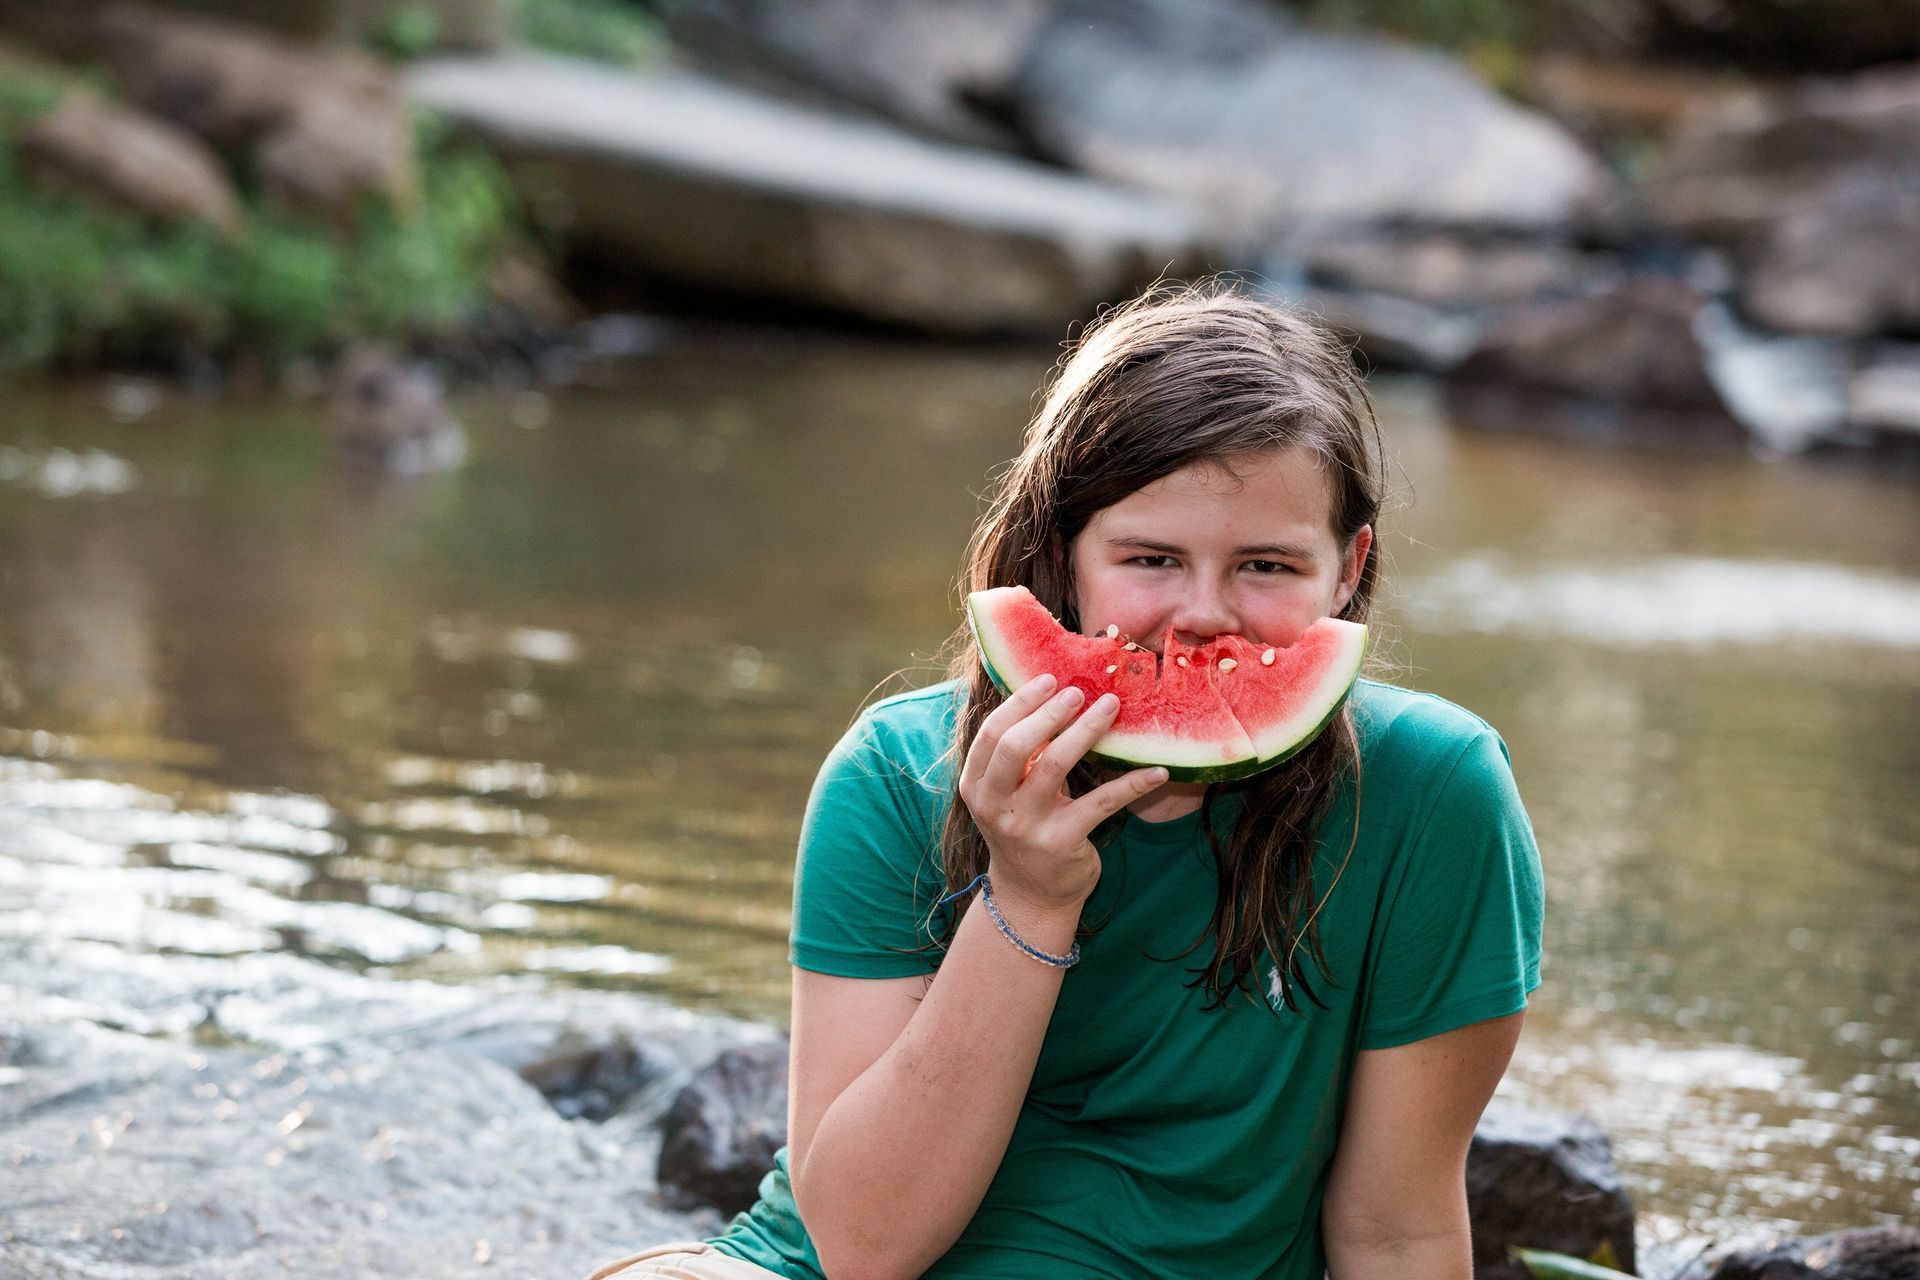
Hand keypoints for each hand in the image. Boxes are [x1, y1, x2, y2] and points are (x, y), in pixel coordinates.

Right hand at [957, 674, 1168, 913]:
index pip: (992, 733)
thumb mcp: (1007, 794)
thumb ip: (1019, 754)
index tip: (1049, 679)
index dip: (1020, 702)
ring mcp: (1027, 826)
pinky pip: (1103, 803)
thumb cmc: (1024, 828)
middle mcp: (995, 805)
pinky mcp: (1062, 843)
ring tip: (1111, 707)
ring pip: (1056, 764)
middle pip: (1016, 745)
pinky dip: (1134, 783)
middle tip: (1079, 691)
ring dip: (1087, 730)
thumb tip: (1052, 696)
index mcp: (976, 786)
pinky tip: (1158, 770)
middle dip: (1049, 712)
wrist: (1031, 895)